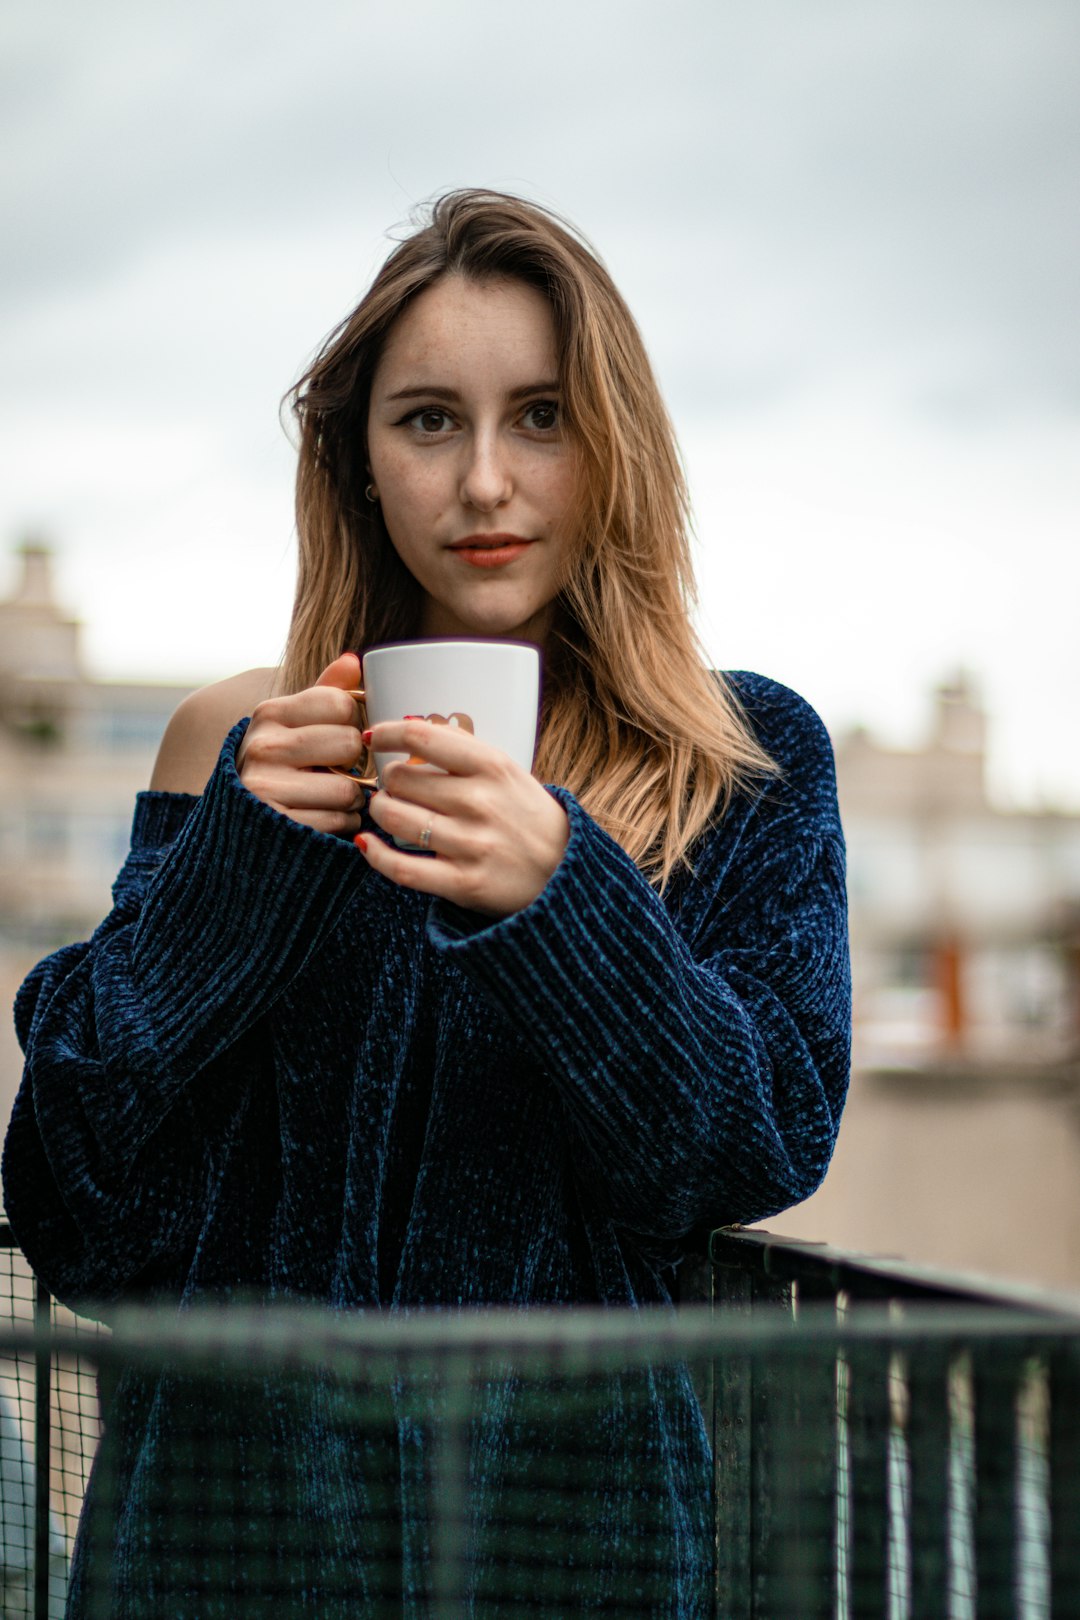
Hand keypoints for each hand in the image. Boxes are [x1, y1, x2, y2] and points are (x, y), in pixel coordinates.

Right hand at [236, 654, 366, 835]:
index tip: (338, 733)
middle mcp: (263, 747)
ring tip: (331, 796)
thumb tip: (353, 660)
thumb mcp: (292, 724)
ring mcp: (266, 789)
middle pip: (350, 743)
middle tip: (339, 769)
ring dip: (352, 798)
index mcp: (269, 714)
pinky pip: (339, 822)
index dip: (352, 720)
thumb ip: (324, 692)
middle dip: (355, 761)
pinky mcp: (279, 826)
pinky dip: (343, 823)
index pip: (341, 703)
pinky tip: (324, 817)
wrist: (235, 822)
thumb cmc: (276, 765)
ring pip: (348, 789)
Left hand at [360, 718, 569, 918]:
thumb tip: (410, 725)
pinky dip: (376, 855)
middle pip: (400, 779)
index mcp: (492, 767)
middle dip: (388, 780)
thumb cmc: (528, 817)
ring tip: (387, 810)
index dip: (386, 733)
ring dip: (380, 811)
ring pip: (394, 818)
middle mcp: (480, 802)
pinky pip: (401, 868)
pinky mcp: (462, 883)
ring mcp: (471, 844)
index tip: (373, 738)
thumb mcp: (509, 771)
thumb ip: (463, 749)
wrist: (566, 873)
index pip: (423, 737)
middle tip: (395, 786)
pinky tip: (369, 845)